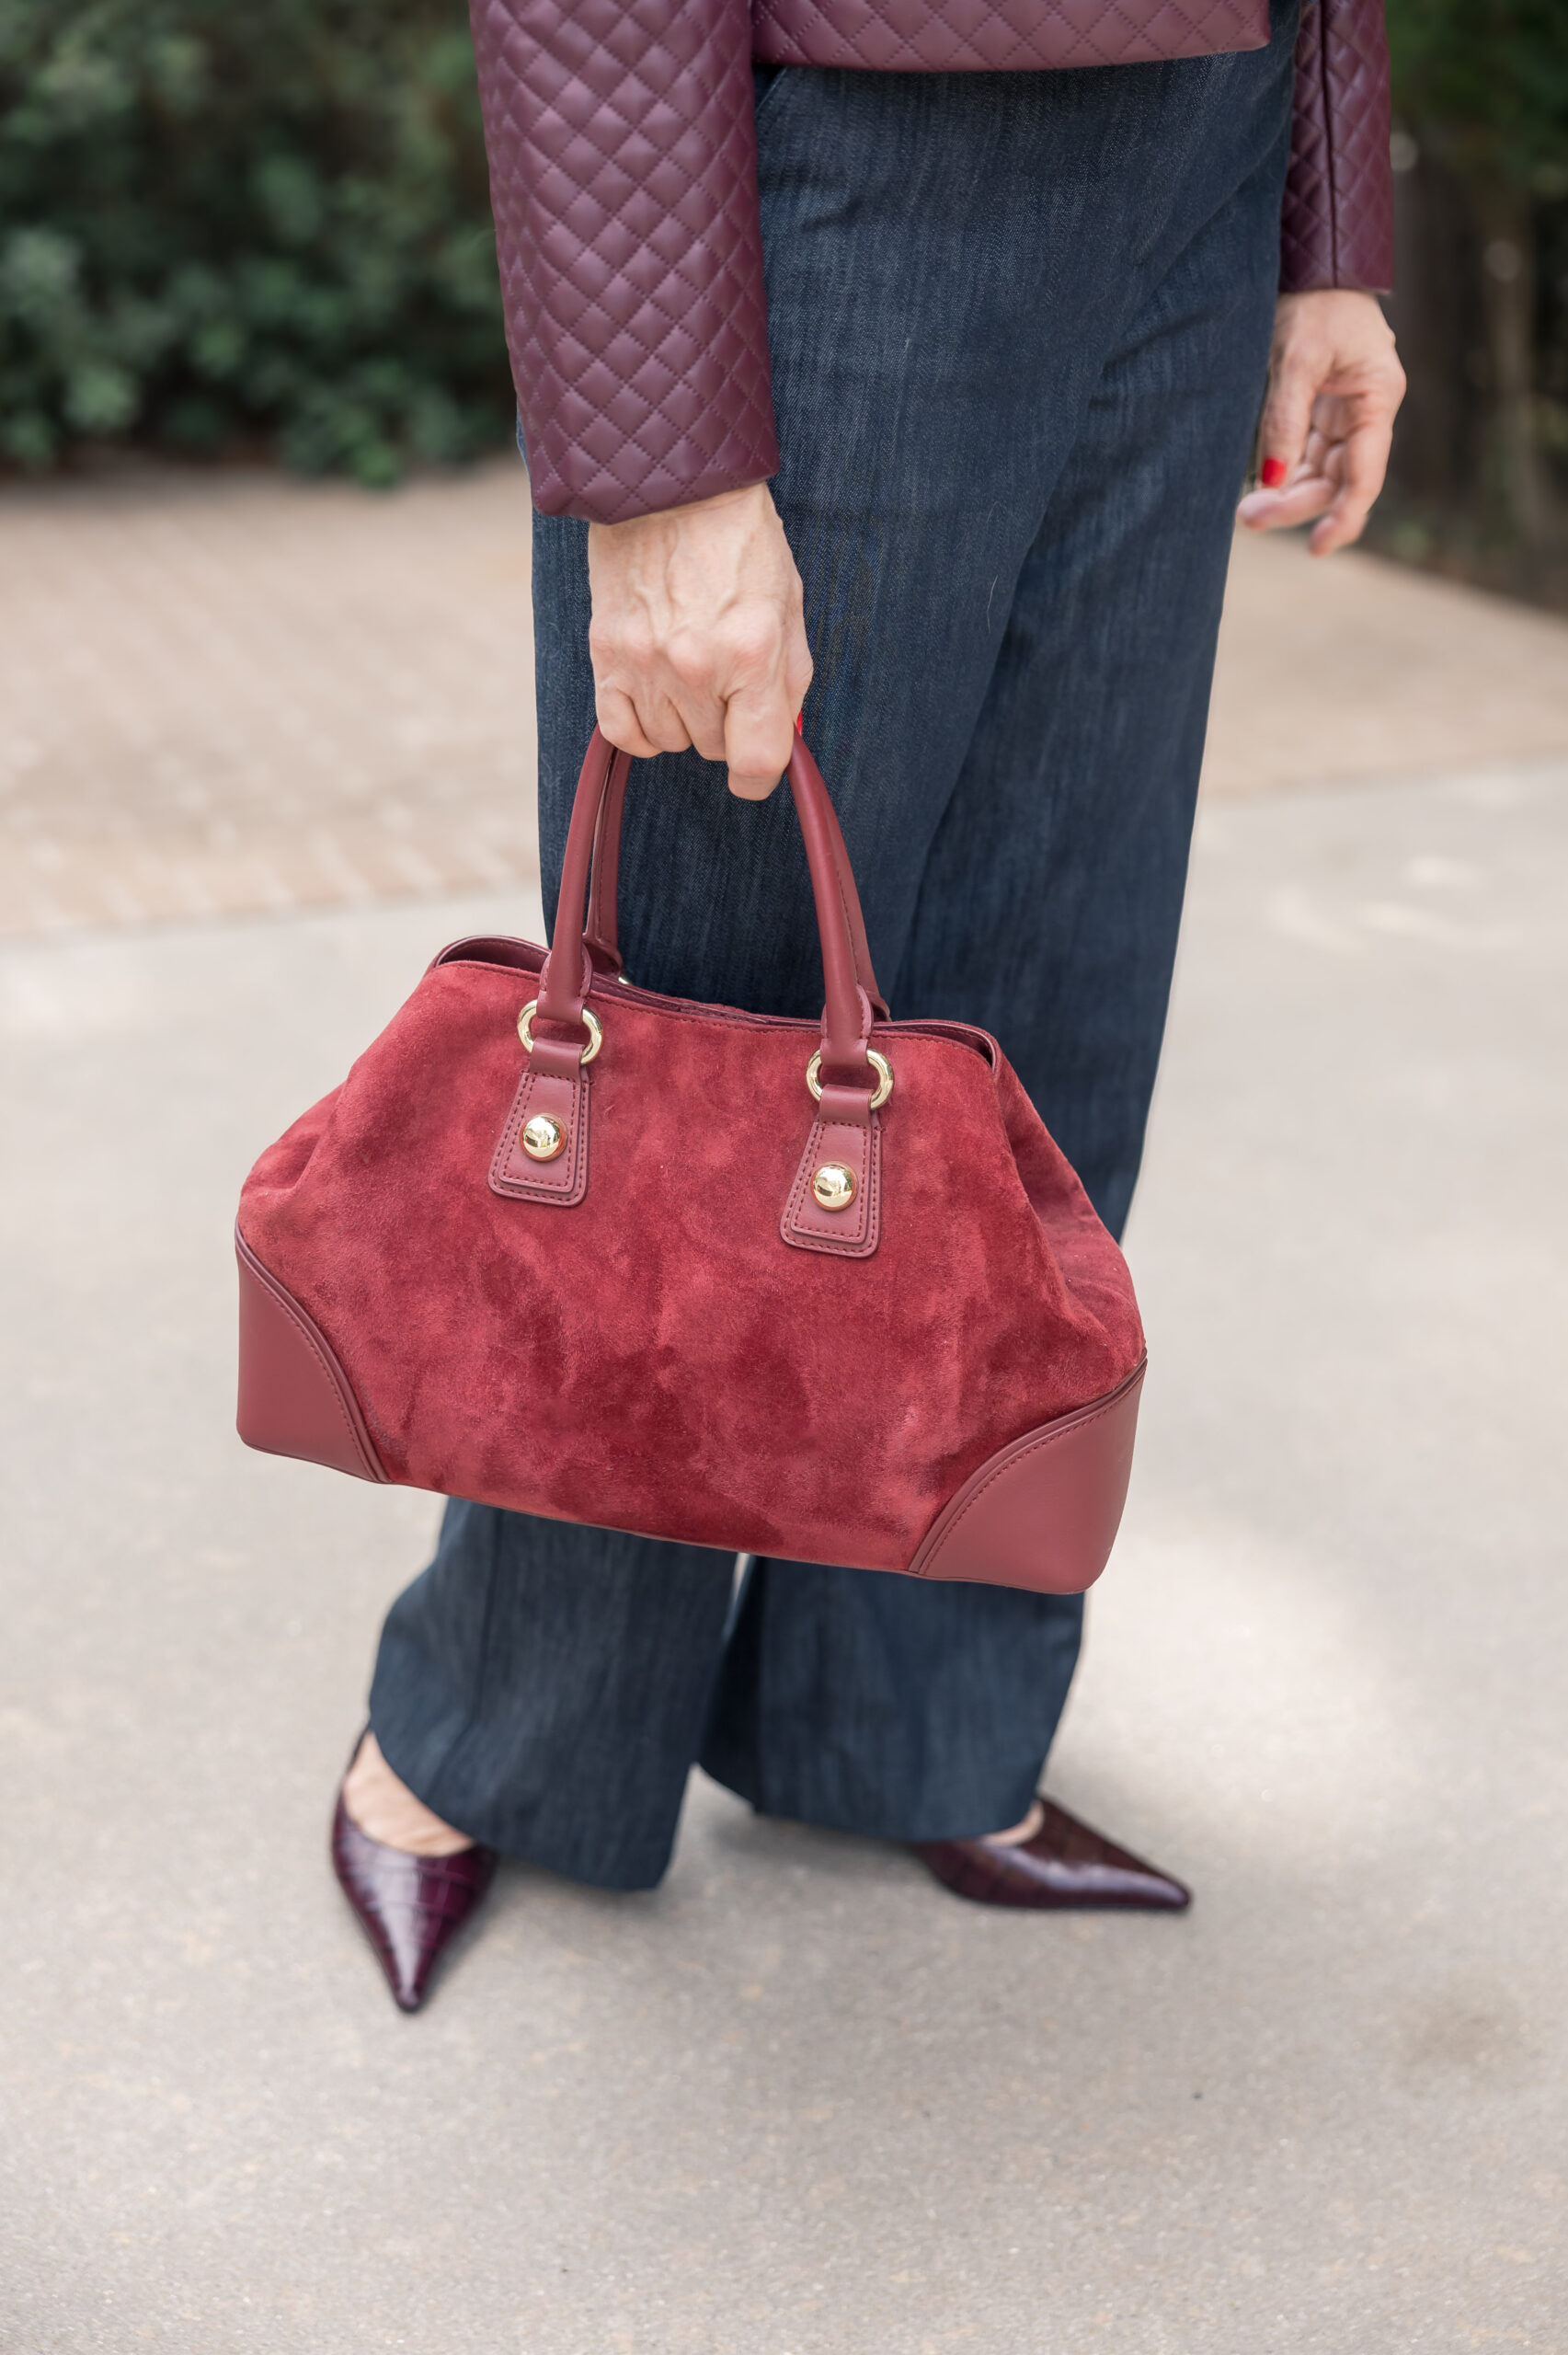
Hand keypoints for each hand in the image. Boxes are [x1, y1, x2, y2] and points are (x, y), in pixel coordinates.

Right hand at [586, 480, 812, 799]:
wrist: (669, 488)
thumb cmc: (740, 543)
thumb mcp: (788, 607)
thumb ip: (788, 683)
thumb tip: (782, 743)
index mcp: (751, 651)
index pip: (756, 760)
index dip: (760, 778)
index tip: (756, 772)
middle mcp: (694, 665)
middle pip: (712, 749)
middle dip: (725, 725)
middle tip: (726, 677)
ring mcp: (644, 661)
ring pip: (669, 742)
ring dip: (683, 721)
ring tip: (690, 668)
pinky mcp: (606, 653)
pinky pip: (622, 732)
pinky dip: (640, 728)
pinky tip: (654, 697)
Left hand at [1236, 290, 1405, 555]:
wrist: (1311, 261)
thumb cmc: (1312, 300)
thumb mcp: (1296, 358)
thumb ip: (1284, 421)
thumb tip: (1271, 481)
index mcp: (1379, 397)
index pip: (1365, 473)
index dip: (1344, 517)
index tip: (1318, 549)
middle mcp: (1368, 411)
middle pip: (1338, 479)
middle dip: (1297, 504)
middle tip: (1249, 517)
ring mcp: (1346, 412)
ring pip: (1321, 471)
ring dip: (1287, 493)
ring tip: (1246, 509)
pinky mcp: (1322, 408)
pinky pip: (1307, 454)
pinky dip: (1284, 472)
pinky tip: (1259, 487)